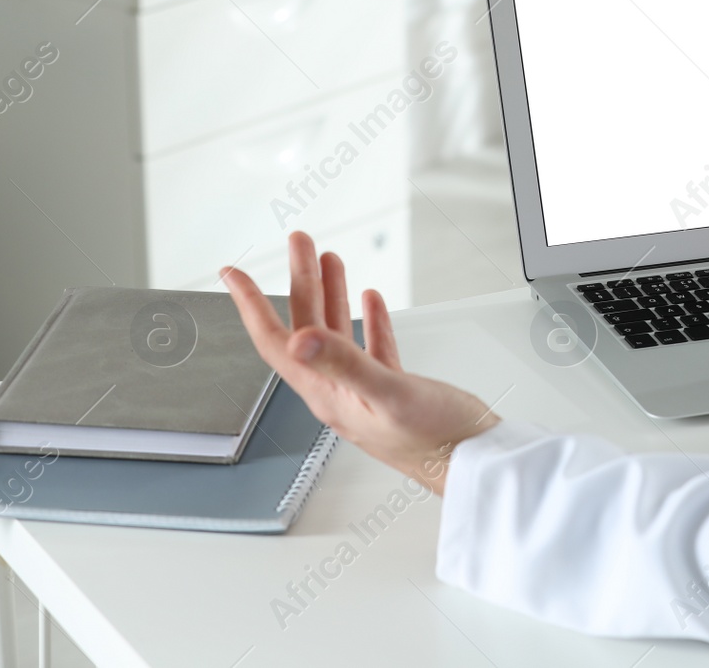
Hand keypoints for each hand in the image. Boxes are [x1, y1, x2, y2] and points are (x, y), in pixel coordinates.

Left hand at [221, 232, 499, 494]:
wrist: (475, 465)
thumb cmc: (437, 441)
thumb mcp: (389, 395)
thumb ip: (346, 365)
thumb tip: (301, 340)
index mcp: (328, 394)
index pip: (277, 342)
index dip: (250, 305)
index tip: (233, 273)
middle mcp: (339, 391)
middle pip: (307, 326)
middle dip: (301, 280)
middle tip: (299, 242)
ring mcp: (366, 390)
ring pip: (338, 332)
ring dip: (331, 293)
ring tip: (328, 258)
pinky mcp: (394, 390)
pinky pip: (372, 347)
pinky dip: (368, 319)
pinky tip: (371, 301)